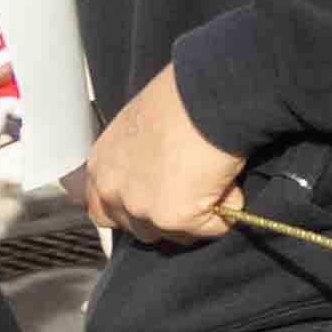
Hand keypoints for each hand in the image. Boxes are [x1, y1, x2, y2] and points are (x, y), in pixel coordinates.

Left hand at [84, 67, 249, 243]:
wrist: (205, 96)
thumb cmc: (180, 98)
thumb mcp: (139, 128)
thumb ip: (137, 159)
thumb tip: (163, 174)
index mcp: (101, 167)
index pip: (103, 210)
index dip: (135, 210)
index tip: (159, 201)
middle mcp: (113, 192)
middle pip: (139, 230)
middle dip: (167, 219)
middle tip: (193, 194)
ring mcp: (142, 209)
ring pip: (176, 235)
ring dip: (199, 217)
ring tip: (216, 183)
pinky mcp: (176, 219)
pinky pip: (214, 227)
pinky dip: (229, 208)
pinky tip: (229, 179)